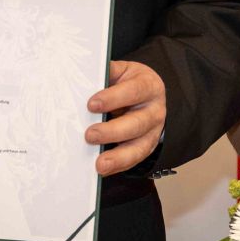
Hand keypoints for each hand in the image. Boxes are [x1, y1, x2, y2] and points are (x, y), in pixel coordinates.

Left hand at [86, 59, 166, 175]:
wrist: (149, 94)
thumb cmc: (130, 83)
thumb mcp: (123, 71)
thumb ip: (108, 73)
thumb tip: (85, 74)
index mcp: (149, 86)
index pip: (134, 91)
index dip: (113, 98)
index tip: (92, 105)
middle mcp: (154, 110)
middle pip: (137, 123)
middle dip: (112, 132)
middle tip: (90, 135)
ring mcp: (153, 131)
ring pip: (139, 147)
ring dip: (118, 157)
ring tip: (100, 164)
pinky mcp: (147, 147)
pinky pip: (135, 160)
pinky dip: (119, 166)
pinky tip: (104, 169)